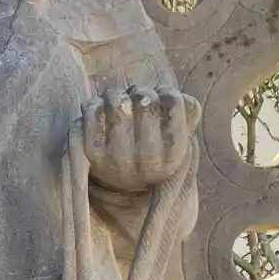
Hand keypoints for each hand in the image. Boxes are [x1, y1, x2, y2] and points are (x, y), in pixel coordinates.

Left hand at [82, 86, 199, 193]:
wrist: (121, 187)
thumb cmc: (154, 149)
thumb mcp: (178, 134)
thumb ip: (188, 111)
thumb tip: (169, 93)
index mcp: (173, 151)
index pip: (172, 99)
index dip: (165, 92)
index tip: (160, 100)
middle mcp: (147, 157)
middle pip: (143, 97)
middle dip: (139, 93)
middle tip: (136, 102)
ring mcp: (117, 156)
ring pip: (116, 100)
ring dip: (117, 96)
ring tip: (119, 106)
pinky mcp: (91, 152)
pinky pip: (92, 108)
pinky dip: (96, 104)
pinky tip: (102, 114)